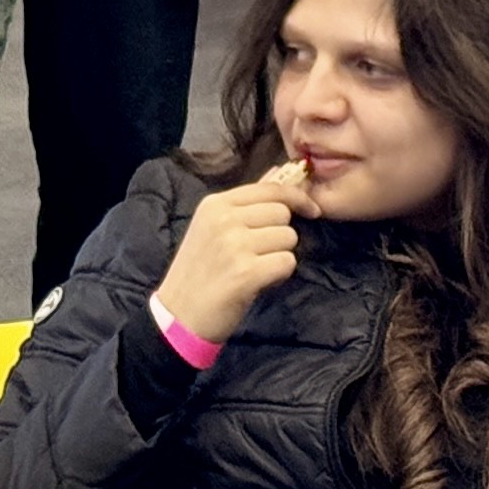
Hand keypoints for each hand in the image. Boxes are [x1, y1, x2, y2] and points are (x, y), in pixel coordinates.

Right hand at [150, 163, 312, 348]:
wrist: (178, 317)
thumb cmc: (200, 272)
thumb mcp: (214, 228)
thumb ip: (248, 202)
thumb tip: (281, 171)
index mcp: (215, 204)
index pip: (271, 188)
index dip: (297, 197)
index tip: (310, 209)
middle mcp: (224, 219)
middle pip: (283, 213)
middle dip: (280, 234)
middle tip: (258, 254)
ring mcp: (234, 245)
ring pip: (288, 238)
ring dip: (279, 256)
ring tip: (255, 269)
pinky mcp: (245, 272)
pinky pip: (287, 262)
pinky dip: (279, 275)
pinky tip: (258, 283)